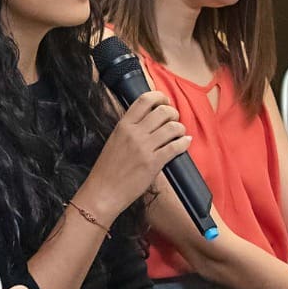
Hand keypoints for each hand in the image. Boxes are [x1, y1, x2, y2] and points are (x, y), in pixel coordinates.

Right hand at [80, 91, 190, 221]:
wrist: (102, 192)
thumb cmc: (107, 170)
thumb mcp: (114, 140)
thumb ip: (130, 128)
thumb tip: (150, 119)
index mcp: (123, 125)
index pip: (144, 100)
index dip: (159, 96)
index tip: (164, 101)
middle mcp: (134, 133)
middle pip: (162, 111)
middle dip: (173, 113)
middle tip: (173, 120)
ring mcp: (144, 148)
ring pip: (172, 127)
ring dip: (180, 128)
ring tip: (179, 133)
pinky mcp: (153, 163)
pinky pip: (175, 147)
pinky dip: (184, 143)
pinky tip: (184, 143)